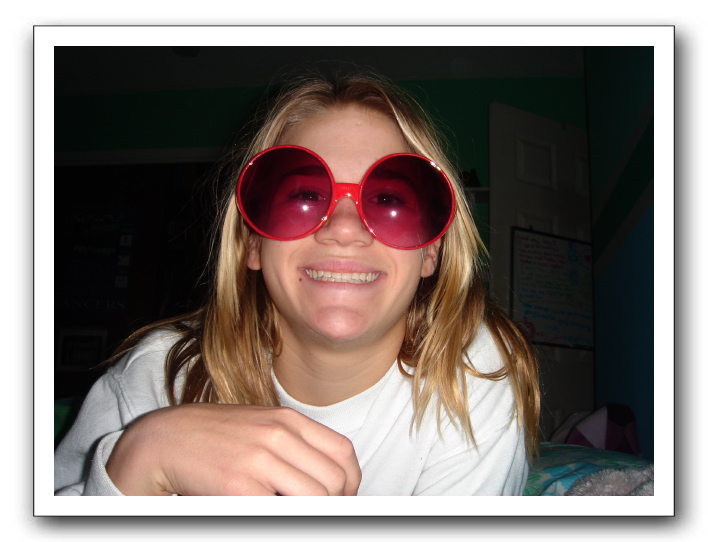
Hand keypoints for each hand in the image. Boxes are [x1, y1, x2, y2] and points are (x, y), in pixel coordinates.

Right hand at [105, 403, 360, 495]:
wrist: (165, 440)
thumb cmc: (216, 438)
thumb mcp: (261, 428)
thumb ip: (295, 447)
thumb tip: (332, 481)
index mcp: (287, 420)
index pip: (343, 454)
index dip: (350, 484)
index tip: (342, 500)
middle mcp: (278, 435)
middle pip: (334, 481)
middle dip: (333, 505)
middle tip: (316, 514)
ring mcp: (259, 460)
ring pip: (315, 500)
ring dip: (309, 513)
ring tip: (289, 511)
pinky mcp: (239, 487)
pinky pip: (280, 513)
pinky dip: (281, 518)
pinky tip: (264, 512)